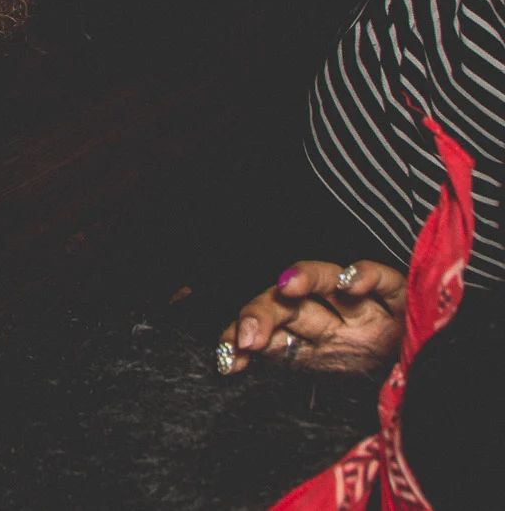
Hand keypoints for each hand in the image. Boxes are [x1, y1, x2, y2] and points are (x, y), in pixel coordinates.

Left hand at [217, 260, 406, 374]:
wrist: (432, 382)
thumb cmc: (377, 377)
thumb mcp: (329, 380)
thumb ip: (283, 359)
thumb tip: (229, 363)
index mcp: (313, 339)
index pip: (267, 329)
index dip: (243, 333)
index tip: (227, 354)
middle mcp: (335, 322)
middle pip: (291, 306)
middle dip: (264, 314)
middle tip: (247, 338)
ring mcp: (368, 310)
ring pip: (330, 284)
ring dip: (306, 281)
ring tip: (286, 286)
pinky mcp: (403, 300)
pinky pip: (386, 282)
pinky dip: (368, 277)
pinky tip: (353, 283)